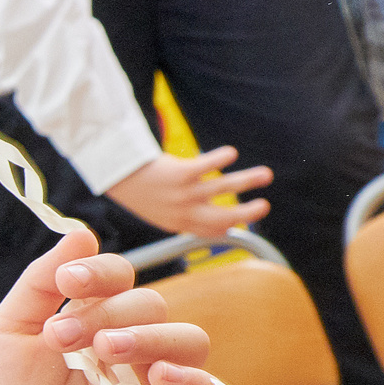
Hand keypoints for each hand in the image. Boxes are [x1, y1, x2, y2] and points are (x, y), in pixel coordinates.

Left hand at [0, 232, 234, 384]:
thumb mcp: (8, 333)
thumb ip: (41, 283)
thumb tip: (81, 231)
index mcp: (93, 325)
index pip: (121, 281)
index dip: (102, 273)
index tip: (68, 281)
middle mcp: (129, 353)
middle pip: (153, 307)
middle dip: (111, 313)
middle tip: (65, 339)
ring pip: (190, 342)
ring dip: (152, 337)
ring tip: (107, 352)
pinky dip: (199, 383)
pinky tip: (161, 377)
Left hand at [104, 149, 272, 238]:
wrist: (117, 175)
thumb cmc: (142, 192)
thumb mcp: (161, 212)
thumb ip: (185, 217)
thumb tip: (214, 222)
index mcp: (179, 223)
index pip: (211, 231)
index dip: (229, 228)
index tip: (244, 224)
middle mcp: (184, 212)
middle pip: (224, 216)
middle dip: (248, 213)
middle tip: (265, 206)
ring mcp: (183, 193)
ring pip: (223, 188)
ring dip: (247, 181)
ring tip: (266, 174)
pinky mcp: (181, 173)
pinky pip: (207, 165)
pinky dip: (220, 158)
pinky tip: (231, 153)